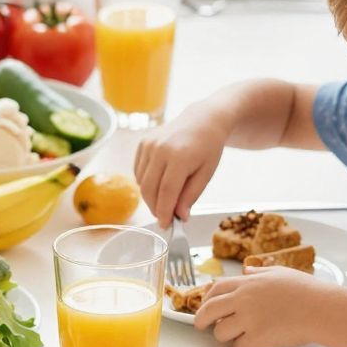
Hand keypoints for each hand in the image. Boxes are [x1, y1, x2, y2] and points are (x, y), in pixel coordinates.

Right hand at [135, 105, 228, 225]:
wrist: (202, 120)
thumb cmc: (207, 148)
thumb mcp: (206, 174)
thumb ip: (191, 195)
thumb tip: (179, 216)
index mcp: (179, 156)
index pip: (167, 192)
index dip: (165, 211)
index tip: (166, 225)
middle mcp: (160, 149)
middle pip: (150, 189)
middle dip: (156, 208)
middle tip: (165, 217)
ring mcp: (148, 144)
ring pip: (142, 183)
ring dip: (151, 197)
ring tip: (167, 198)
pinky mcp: (142, 143)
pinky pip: (138, 172)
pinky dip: (147, 183)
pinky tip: (160, 182)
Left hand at [193, 270, 337, 346]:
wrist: (321, 309)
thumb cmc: (305, 291)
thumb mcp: (280, 273)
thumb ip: (259, 271)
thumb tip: (247, 268)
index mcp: (247, 282)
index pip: (215, 289)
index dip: (206, 299)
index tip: (205, 306)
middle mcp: (243, 299)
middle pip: (208, 311)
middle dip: (201, 321)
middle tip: (202, 326)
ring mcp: (248, 319)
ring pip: (220, 333)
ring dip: (227, 335)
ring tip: (240, 333)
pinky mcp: (257, 338)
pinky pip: (239, 346)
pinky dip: (246, 346)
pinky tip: (258, 341)